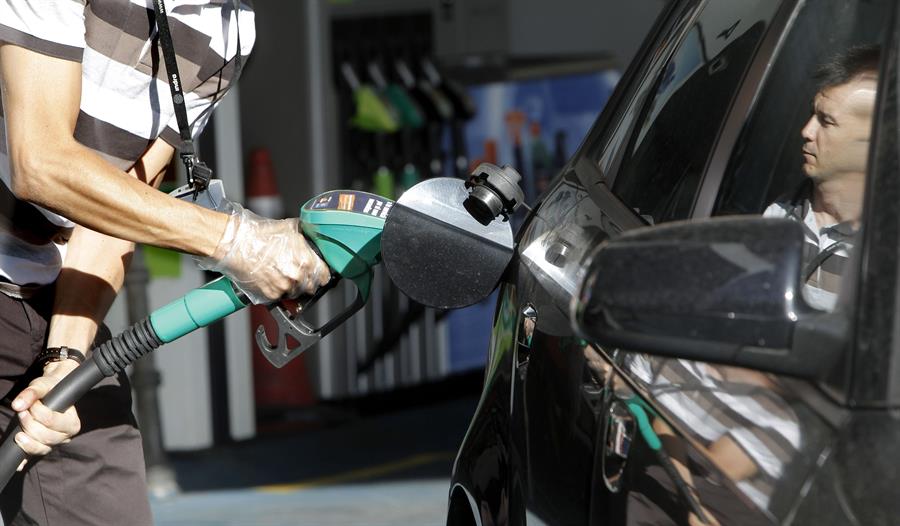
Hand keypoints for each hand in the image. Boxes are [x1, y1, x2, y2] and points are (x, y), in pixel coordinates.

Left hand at [10, 359, 81, 468]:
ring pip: (39, 448)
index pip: (51, 421)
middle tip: (22, 412)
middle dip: (29, 424)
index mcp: (72, 423)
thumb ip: (32, 393)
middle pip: (45, 436)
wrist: (50, 396)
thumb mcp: (42, 386)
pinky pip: (30, 459)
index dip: (37, 412)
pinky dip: (23, 461)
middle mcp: (65, 437)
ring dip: (25, 440)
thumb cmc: (50, 391)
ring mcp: (53, 445)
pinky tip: (18, 463)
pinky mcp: (40, 449)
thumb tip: (17, 405)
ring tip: (18, 430)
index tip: (33, 403)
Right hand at [197, 204, 330, 303]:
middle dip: (307, 280)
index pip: (324, 276)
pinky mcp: (270, 295)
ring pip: (296, 293)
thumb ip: (307, 235)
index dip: (322, 274)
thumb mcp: (291, 228)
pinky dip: (278, 290)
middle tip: (296, 272)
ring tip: (281, 272)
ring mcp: (284, 288)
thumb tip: (314, 235)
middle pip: (311, 287)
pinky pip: (280, 296)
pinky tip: (271, 277)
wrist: (238, 244)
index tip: (318, 273)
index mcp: (306, 262)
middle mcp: (297, 277)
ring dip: (292, 286)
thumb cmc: (261, 235)